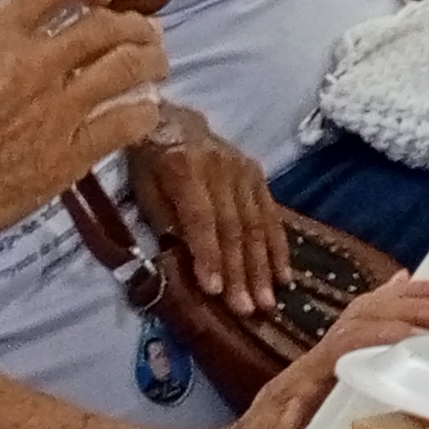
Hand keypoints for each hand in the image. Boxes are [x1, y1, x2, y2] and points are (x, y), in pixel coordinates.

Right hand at [0, 0, 166, 259]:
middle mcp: (26, 65)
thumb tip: (13, 21)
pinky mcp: (65, 157)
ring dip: (151, 61)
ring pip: (128, 67)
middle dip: (134, 25)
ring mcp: (51, 111)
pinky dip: (144, 112)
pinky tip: (145, 112)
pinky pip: (126, 123)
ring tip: (156, 64)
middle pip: (106, 25)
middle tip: (143, 32)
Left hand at [130, 107, 285, 313]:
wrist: (171, 119)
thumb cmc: (150, 162)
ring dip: (263, 267)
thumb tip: (187, 262)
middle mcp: (220, 168)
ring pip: (256, 225)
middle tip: (248, 309)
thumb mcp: (144, 189)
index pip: (201, 218)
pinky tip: (284, 276)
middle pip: (233, 227)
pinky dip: (278, 248)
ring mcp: (244, 170)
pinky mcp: (258, 175)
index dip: (208, 255)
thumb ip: (165, 222)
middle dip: (241, 272)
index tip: (214, 291)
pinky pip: (271, 215)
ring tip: (267, 302)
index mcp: (184, 169)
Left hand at [205, 273, 428, 428]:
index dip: (383, 334)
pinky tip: (404, 288)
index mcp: (299, 384)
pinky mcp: (326, 371)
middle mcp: (310, 365)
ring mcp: (317, 364)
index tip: (422, 334)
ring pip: (361, 317)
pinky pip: (358, 329)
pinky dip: (385, 306)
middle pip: (359, 320)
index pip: (345, 345)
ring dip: (403, 300)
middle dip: (407, 307)